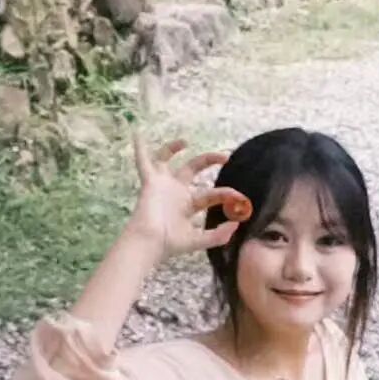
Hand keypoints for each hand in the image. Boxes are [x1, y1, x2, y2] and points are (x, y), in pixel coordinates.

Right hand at [126, 136, 248, 259]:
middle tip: (225, 156)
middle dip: (209, 160)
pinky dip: (140, 149)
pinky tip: (138, 134)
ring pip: (166, 160)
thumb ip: (218, 235)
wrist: (150, 243)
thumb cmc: (170, 244)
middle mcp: (176, 191)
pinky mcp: (151, 182)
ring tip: (184, 141)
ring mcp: (163, 185)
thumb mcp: (198, 241)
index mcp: (188, 205)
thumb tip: (236, 225)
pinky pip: (143, 162)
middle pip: (193, 168)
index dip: (227, 194)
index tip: (240, 197)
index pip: (212, 194)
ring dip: (173, 148)